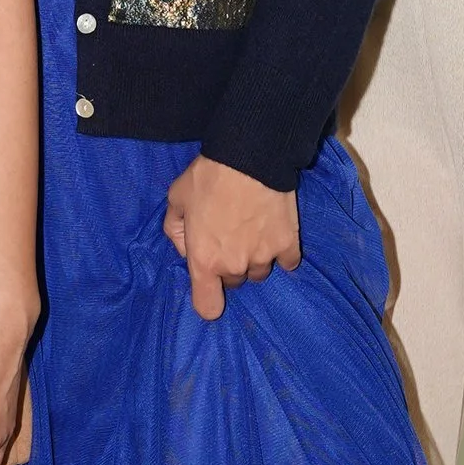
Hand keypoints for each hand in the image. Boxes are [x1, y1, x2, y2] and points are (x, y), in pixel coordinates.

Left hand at [163, 156, 300, 320]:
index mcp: (204, 260)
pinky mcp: (288, 244)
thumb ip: (176, 230)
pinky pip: (288, 262)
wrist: (249, 157)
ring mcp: (264, 257)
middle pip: (233, 282)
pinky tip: (275, 234)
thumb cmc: (208, 177)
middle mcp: (235, 266)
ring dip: (254, 258)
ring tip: (252, 230)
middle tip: (228, 236)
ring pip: (259, 272)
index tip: (210, 289)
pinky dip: (282, 253)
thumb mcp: (176, 199)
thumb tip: (186, 247)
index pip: (208, 307)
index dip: (208, 300)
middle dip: (229, 265)